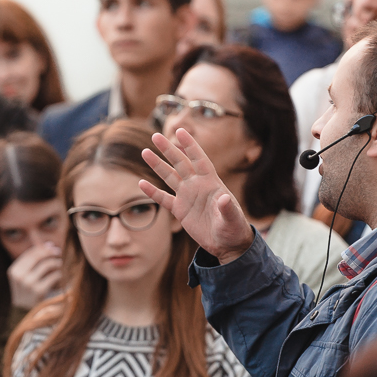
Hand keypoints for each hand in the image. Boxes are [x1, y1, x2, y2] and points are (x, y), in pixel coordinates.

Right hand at [8, 242, 63, 309]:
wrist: (24, 314)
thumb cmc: (26, 292)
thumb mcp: (23, 277)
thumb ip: (33, 261)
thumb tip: (48, 244)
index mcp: (14, 270)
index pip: (30, 252)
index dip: (42, 248)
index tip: (52, 246)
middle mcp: (20, 276)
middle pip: (39, 256)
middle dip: (50, 252)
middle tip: (59, 252)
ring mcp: (29, 284)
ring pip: (48, 265)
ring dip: (57, 262)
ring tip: (60, 264)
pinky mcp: (39, 291)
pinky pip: (54, 276)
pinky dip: (59, 274)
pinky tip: (61, 276)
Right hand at [139, 129, 253, 263]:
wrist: (228, 244)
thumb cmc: (234, 229)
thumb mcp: (233, 219)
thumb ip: (228, 208)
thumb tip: (224, 198)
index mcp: (211, 183)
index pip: (199, 159)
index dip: (190, 146)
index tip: (180, 131)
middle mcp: (197, 186)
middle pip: (180, 163)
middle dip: (168, 150)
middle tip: (155, 136)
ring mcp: (188, 197)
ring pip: (170, 177)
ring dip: (158, 165)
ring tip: (145, 152)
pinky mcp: (181, 211)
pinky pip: (164, 199)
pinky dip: (153, 192)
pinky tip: (141, 183)